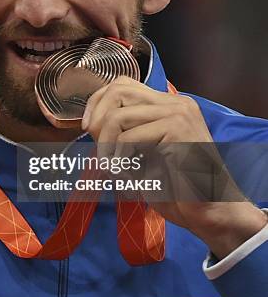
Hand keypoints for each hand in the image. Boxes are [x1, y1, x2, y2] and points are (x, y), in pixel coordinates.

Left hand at [81, 76, 267, 257]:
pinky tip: (128, 174)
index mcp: (169, 105)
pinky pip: (130, 138)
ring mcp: (179, 113)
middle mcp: (175, 102)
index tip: (88, 129)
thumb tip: (91, 123)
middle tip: (99, 150)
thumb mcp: (141, 155)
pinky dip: (120, 158)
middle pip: (118, 91)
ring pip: (119, 116)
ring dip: (106, 145)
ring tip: (113, 167)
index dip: (98, 102)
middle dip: (98, 120)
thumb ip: (121, 134)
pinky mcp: (178, 129)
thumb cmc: (176, 188)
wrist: (209, 211)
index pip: (123, 85)